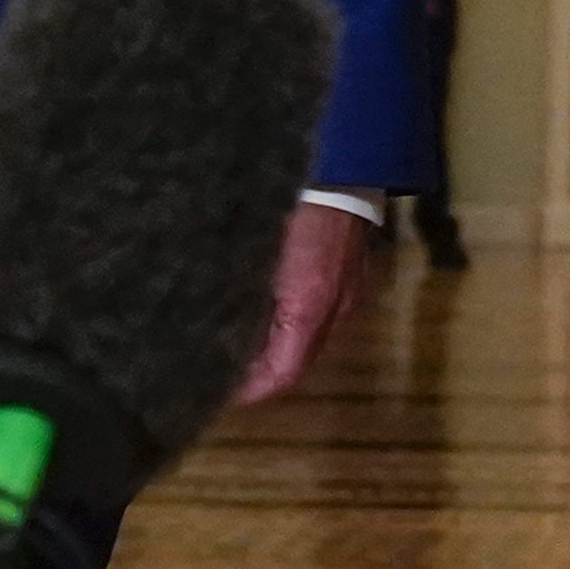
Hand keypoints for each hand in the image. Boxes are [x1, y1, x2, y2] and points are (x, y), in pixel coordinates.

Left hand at [231, 199, 374, 404]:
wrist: (343, 174)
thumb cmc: (294, 207)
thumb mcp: (258, 251)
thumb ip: (243, 295)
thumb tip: (219, 326)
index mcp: (309, 307)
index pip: (283, 372)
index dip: (253, 390)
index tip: (224, 394)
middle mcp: (335, 311)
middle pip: (298, 363)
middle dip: (263, 375)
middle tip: (225, 375)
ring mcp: (347, 297)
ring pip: (310, 343)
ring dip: (278, 353)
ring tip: (241, 350)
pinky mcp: (351, 282)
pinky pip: (322, 321)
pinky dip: (294, 330)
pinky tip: (270, 318)